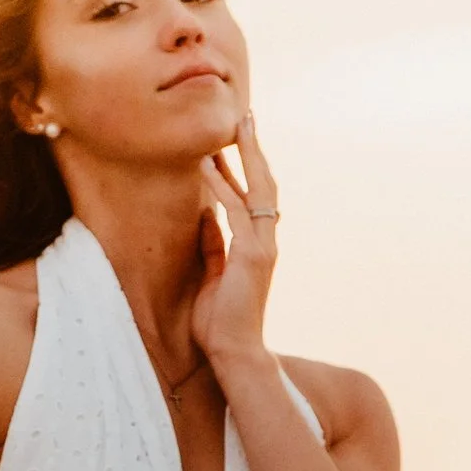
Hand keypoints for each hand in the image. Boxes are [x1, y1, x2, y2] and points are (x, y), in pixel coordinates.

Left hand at [191, 110, 280, 371]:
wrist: (233, 353)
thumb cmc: (219, 321)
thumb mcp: (210, 274)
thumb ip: (212, 245)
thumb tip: (205, 215)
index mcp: (256, 245)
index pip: (254, 195)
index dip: (245, 165)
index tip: (233, 138)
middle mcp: (265, 240)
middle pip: (263, 183)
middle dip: (254, 149)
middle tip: (244, 116)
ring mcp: (263, 247)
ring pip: (258, 190)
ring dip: (244, 156)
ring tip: (233, 125)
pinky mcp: (254, 256)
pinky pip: (237, 212)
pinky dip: (222, 185)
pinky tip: (207, 164)